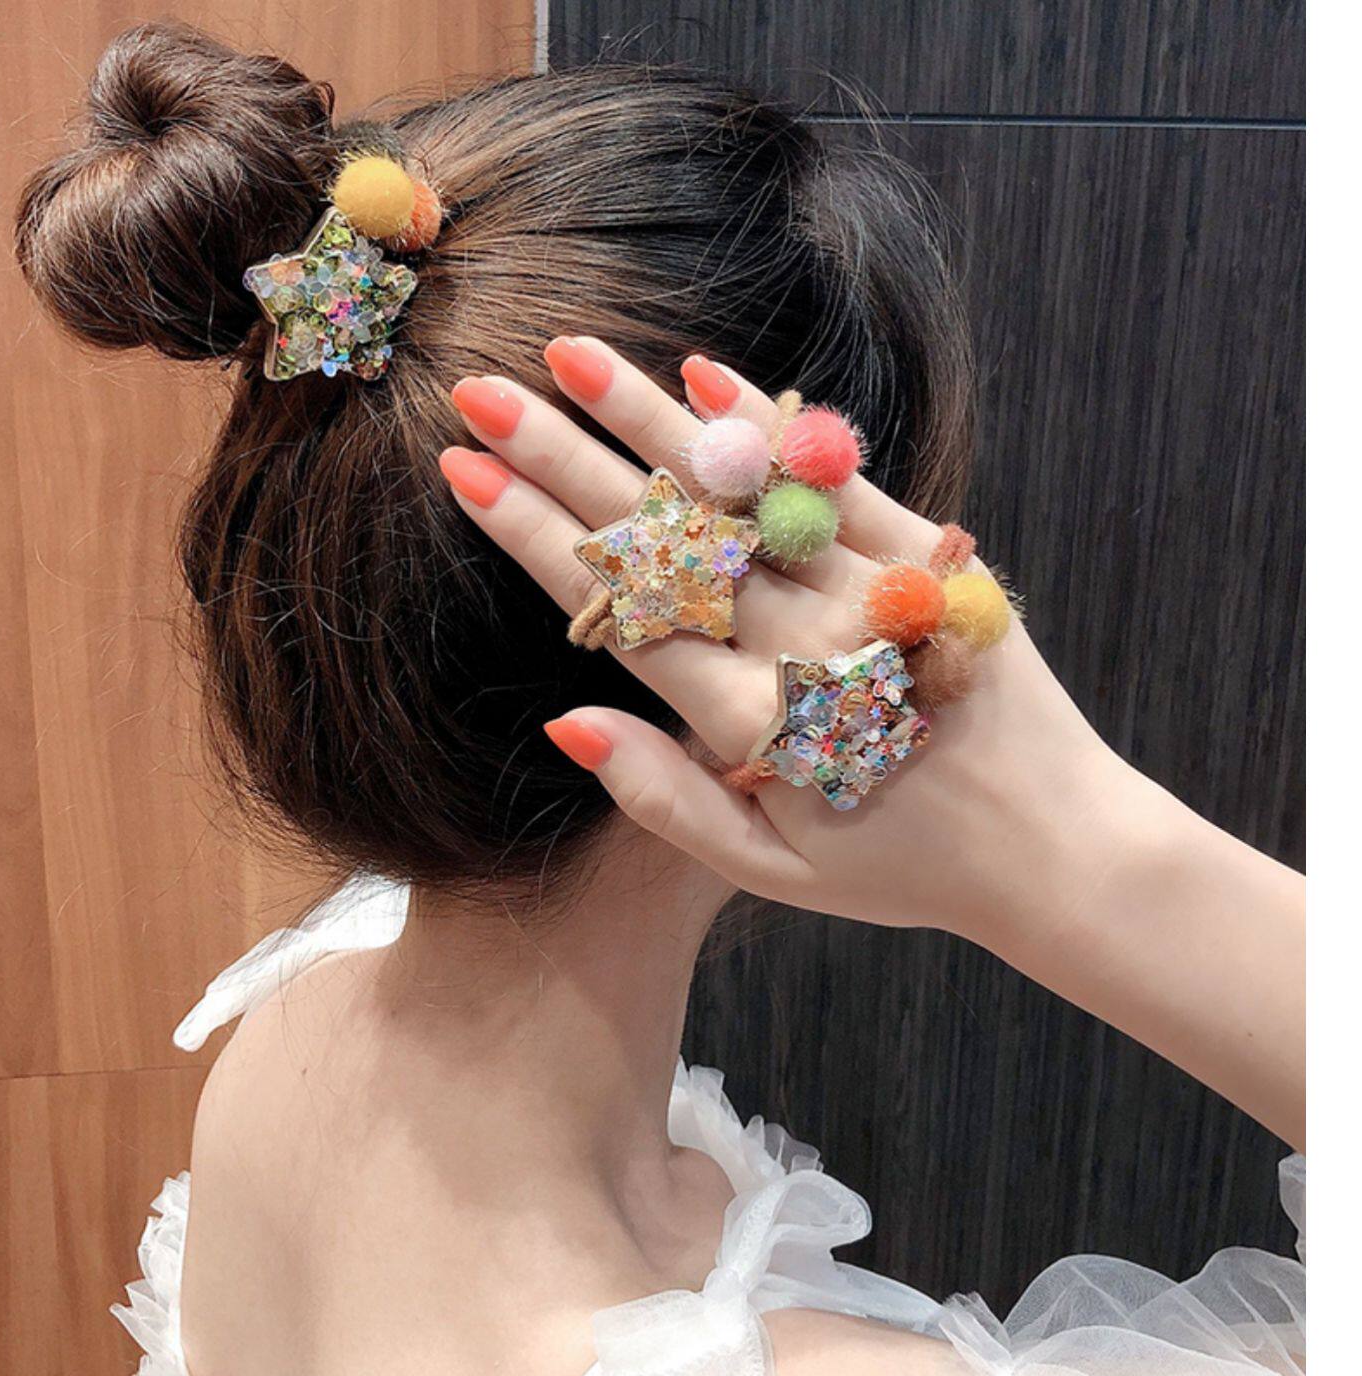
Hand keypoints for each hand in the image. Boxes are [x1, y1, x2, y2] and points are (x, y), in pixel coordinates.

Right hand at [442, 339, 1136, 946]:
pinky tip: (702, 368)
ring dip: (649, 414)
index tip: (466, 474)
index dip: (536, 538)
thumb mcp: (771, 870)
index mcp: (758, 724)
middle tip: (480, 393)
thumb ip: (663, 799)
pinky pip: (837, 475)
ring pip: (743, 490)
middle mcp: (810, 641)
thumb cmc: (899, 866)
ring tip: (569, 354)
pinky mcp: (934, 555)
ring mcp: (876, 587)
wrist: (1060, 848)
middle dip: (563, 457)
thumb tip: (565, 723)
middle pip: (667, 535)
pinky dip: (769, 422)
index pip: (623, 610)